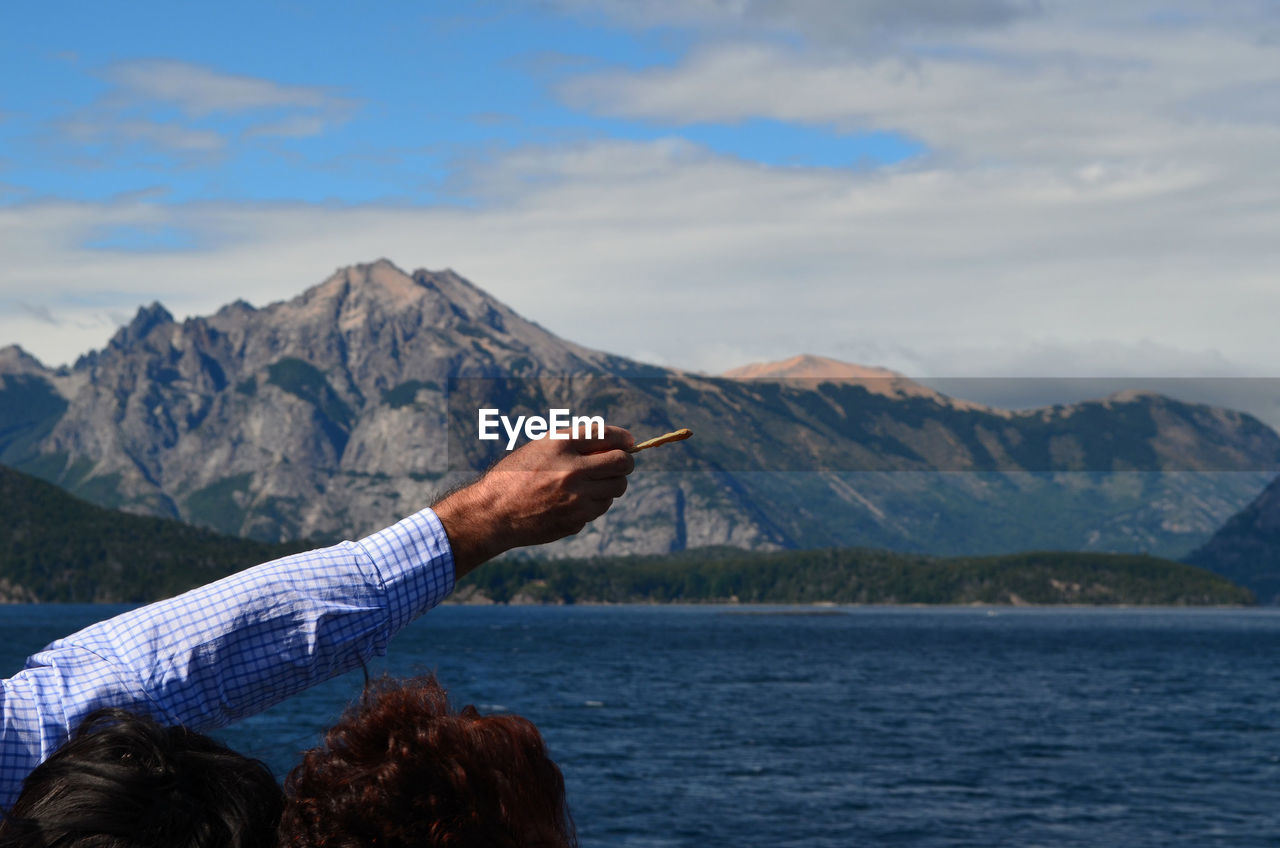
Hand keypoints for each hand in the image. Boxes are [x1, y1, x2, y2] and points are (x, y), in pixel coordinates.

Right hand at [432, 425, 635, 577]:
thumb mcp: (541, 447)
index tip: (629, 442)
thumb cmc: (517, 474)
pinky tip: (573, 501)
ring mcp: (575, 499)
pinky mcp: (576, 520)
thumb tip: (620, 442)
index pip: (607, 436)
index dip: (624, 438)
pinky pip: (600, 508)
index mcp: (560, 446)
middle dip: (626, 463)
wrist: (493, 512)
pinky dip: (594, 503)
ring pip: (616, 489)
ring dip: (610, 485)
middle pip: (622, 464)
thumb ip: (577, 441)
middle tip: (620, 464)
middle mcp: (571, 471)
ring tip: (590, 483)